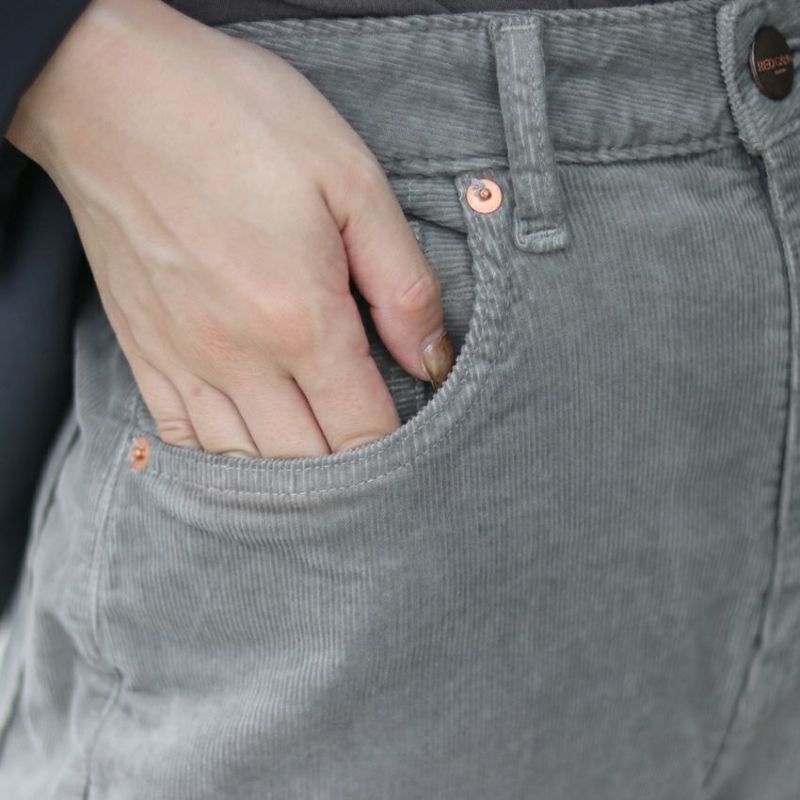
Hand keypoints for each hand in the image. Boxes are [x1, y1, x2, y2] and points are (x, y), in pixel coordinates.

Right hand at [6, 0, 453, 457]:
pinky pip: (183, 439)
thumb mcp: (351, 180)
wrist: (113, 95)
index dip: (398, 449)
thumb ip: (401, 282)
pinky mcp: (145, 351)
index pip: (364, 430)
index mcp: (302, 319)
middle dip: (351, 470)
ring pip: (245, 463)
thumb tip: (431, 358)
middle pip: (307, 463)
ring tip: (318, 456)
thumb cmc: (239, 122)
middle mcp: (240, 358)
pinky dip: (224, 458)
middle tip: (374, 450)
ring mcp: (185, 361)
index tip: (416, 439)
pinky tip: (247, 445)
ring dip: (290, 474)